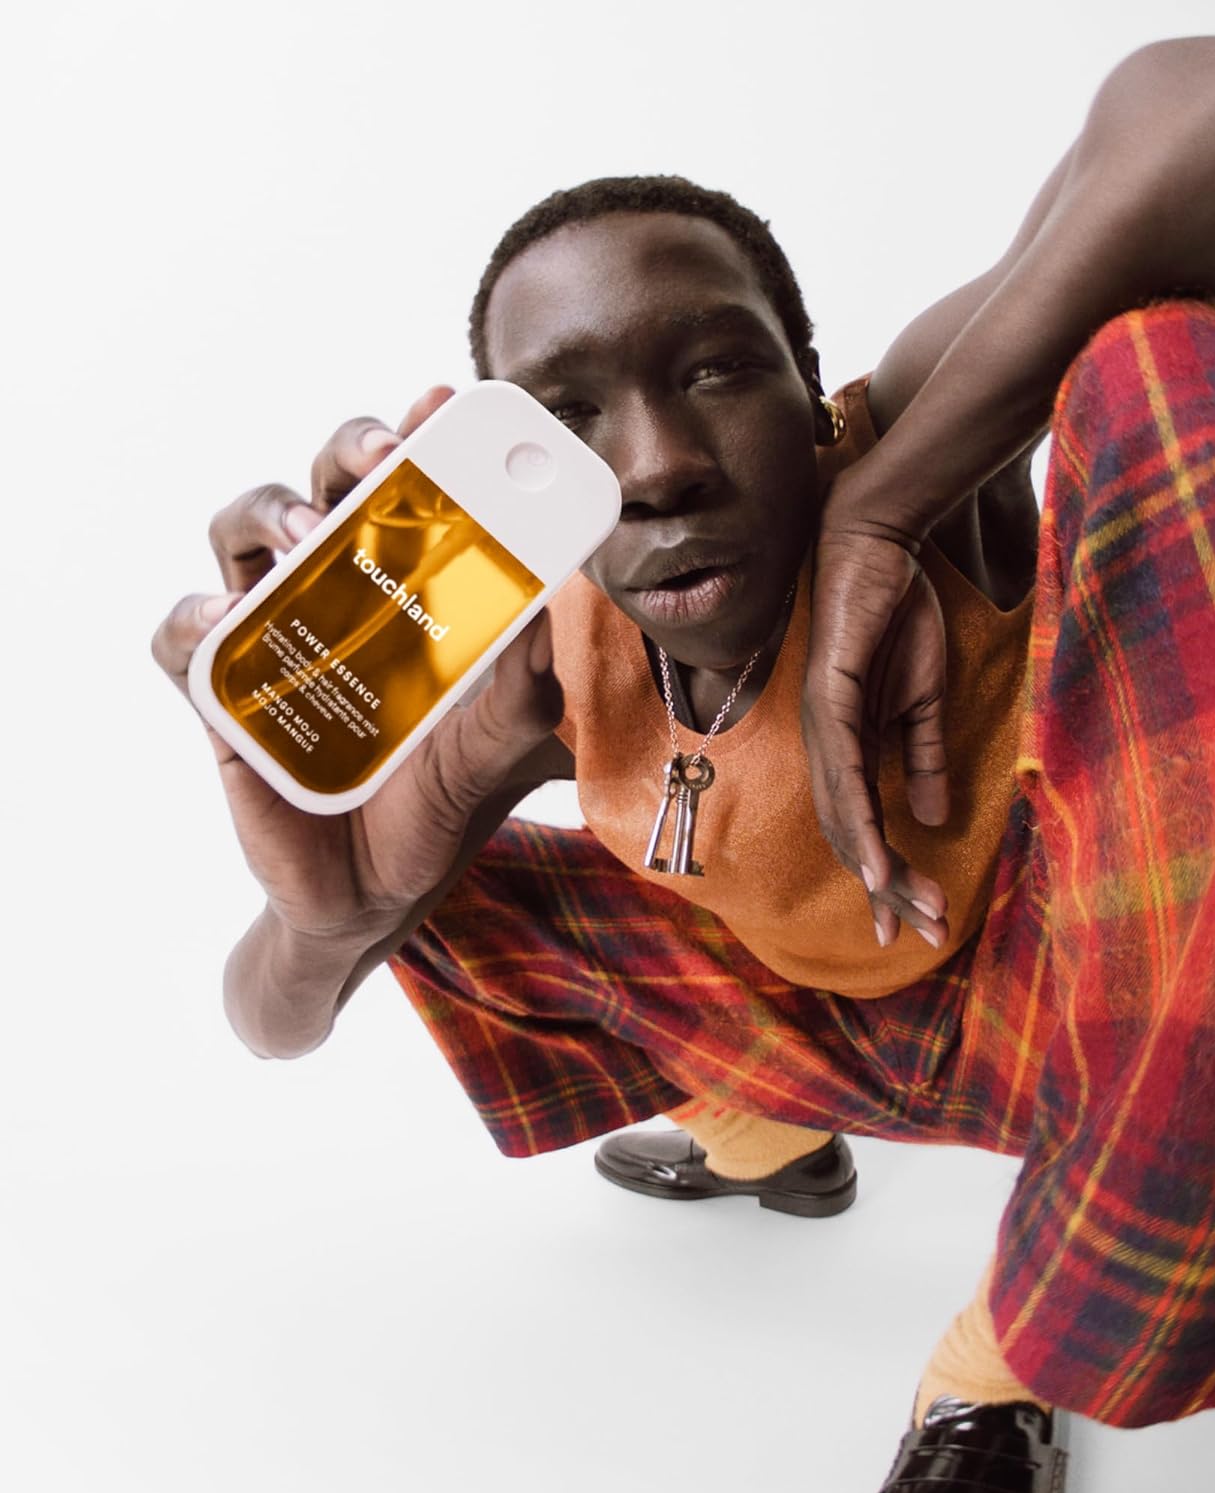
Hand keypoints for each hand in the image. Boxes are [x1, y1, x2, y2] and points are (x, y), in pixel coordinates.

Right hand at [150, 384, 563, 941]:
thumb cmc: (439, 801)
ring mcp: (271, 636)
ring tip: (317, 533)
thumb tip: (551, 617)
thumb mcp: (500, 747)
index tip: (447, 397)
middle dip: (351, 449)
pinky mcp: (218, 693)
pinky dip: (198, 615)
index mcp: (410, 589)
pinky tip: (232, 616)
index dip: (422, 436)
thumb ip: (528, 692)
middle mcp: (337, 592)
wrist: (377, 893)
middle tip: (388, 452)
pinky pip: (182, 634)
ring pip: (243, 532)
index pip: (411, 492)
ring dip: (274, 514)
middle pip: (325, 483)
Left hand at [801, 484, 950, 950]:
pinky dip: (856, 819)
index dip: (890, 874)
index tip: (919, 919)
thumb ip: (922, 756)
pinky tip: (871, 860)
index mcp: (849, 746)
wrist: (881, 548)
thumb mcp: (924, 699)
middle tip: (921, 935)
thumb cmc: (897, 618)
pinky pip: (842, 769)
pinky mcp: (830, 697)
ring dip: (875, 868)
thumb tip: (931, 818)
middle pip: (850, 833)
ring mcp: (823, 723)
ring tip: (902, 912)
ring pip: (843, 813)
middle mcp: (827, 744)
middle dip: (888, 888)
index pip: (866, 824)